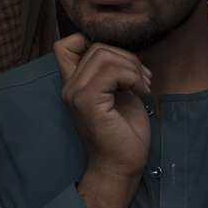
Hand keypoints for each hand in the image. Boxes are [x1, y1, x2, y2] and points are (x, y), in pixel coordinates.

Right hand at [56, 34, 151, 207]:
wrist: (122, 166)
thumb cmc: (124, 133)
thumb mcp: (119, 94)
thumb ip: (112, 73)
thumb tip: (123, 52)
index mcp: (74, 83)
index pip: (64, 46)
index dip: (90, 41)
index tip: (117, 62)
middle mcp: (69, 87)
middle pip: (95, 46)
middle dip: (127, 57)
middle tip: (143, 79)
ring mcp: (75, 94)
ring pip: (103, 56)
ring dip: (132, 68)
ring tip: (143, 86)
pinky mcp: (88, 102)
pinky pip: (111, 72)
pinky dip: (132, 77)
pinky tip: (141, 92)